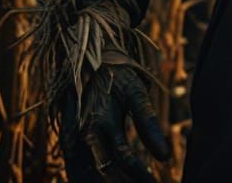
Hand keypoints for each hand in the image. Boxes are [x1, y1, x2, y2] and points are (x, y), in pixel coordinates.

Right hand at [60, 63, 170, 181]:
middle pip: (102, 174)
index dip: (140, 176)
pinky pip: (75, 170)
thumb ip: (149, 122)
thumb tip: (166, 156)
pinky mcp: (66, 142)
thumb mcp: (135, 92)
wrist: (87, 60)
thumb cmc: (116, 76)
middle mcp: (83, 134)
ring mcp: (71, 141)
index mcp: (102, 121)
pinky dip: (87, 180)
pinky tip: (104, 182)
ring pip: (85, 176)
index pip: (124, 159)